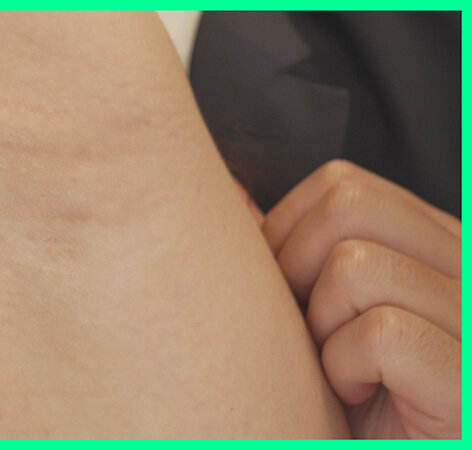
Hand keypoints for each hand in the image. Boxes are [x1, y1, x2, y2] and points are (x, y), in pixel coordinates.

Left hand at [261, 159, 460, 438]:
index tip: (288, 293)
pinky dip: (344, 369)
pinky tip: (359, 395)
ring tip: (340, 366)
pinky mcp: (467, 375)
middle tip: (310, 330)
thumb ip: (297, 251)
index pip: (340, 184)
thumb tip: (234, 197)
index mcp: (433, 240)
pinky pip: (380, 333)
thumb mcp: (321, 307)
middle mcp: (464, 262)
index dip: (287, 235)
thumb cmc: (347, 389)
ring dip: (321, 328)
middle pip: (345, 204)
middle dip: (297, 269)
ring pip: (354, 265)